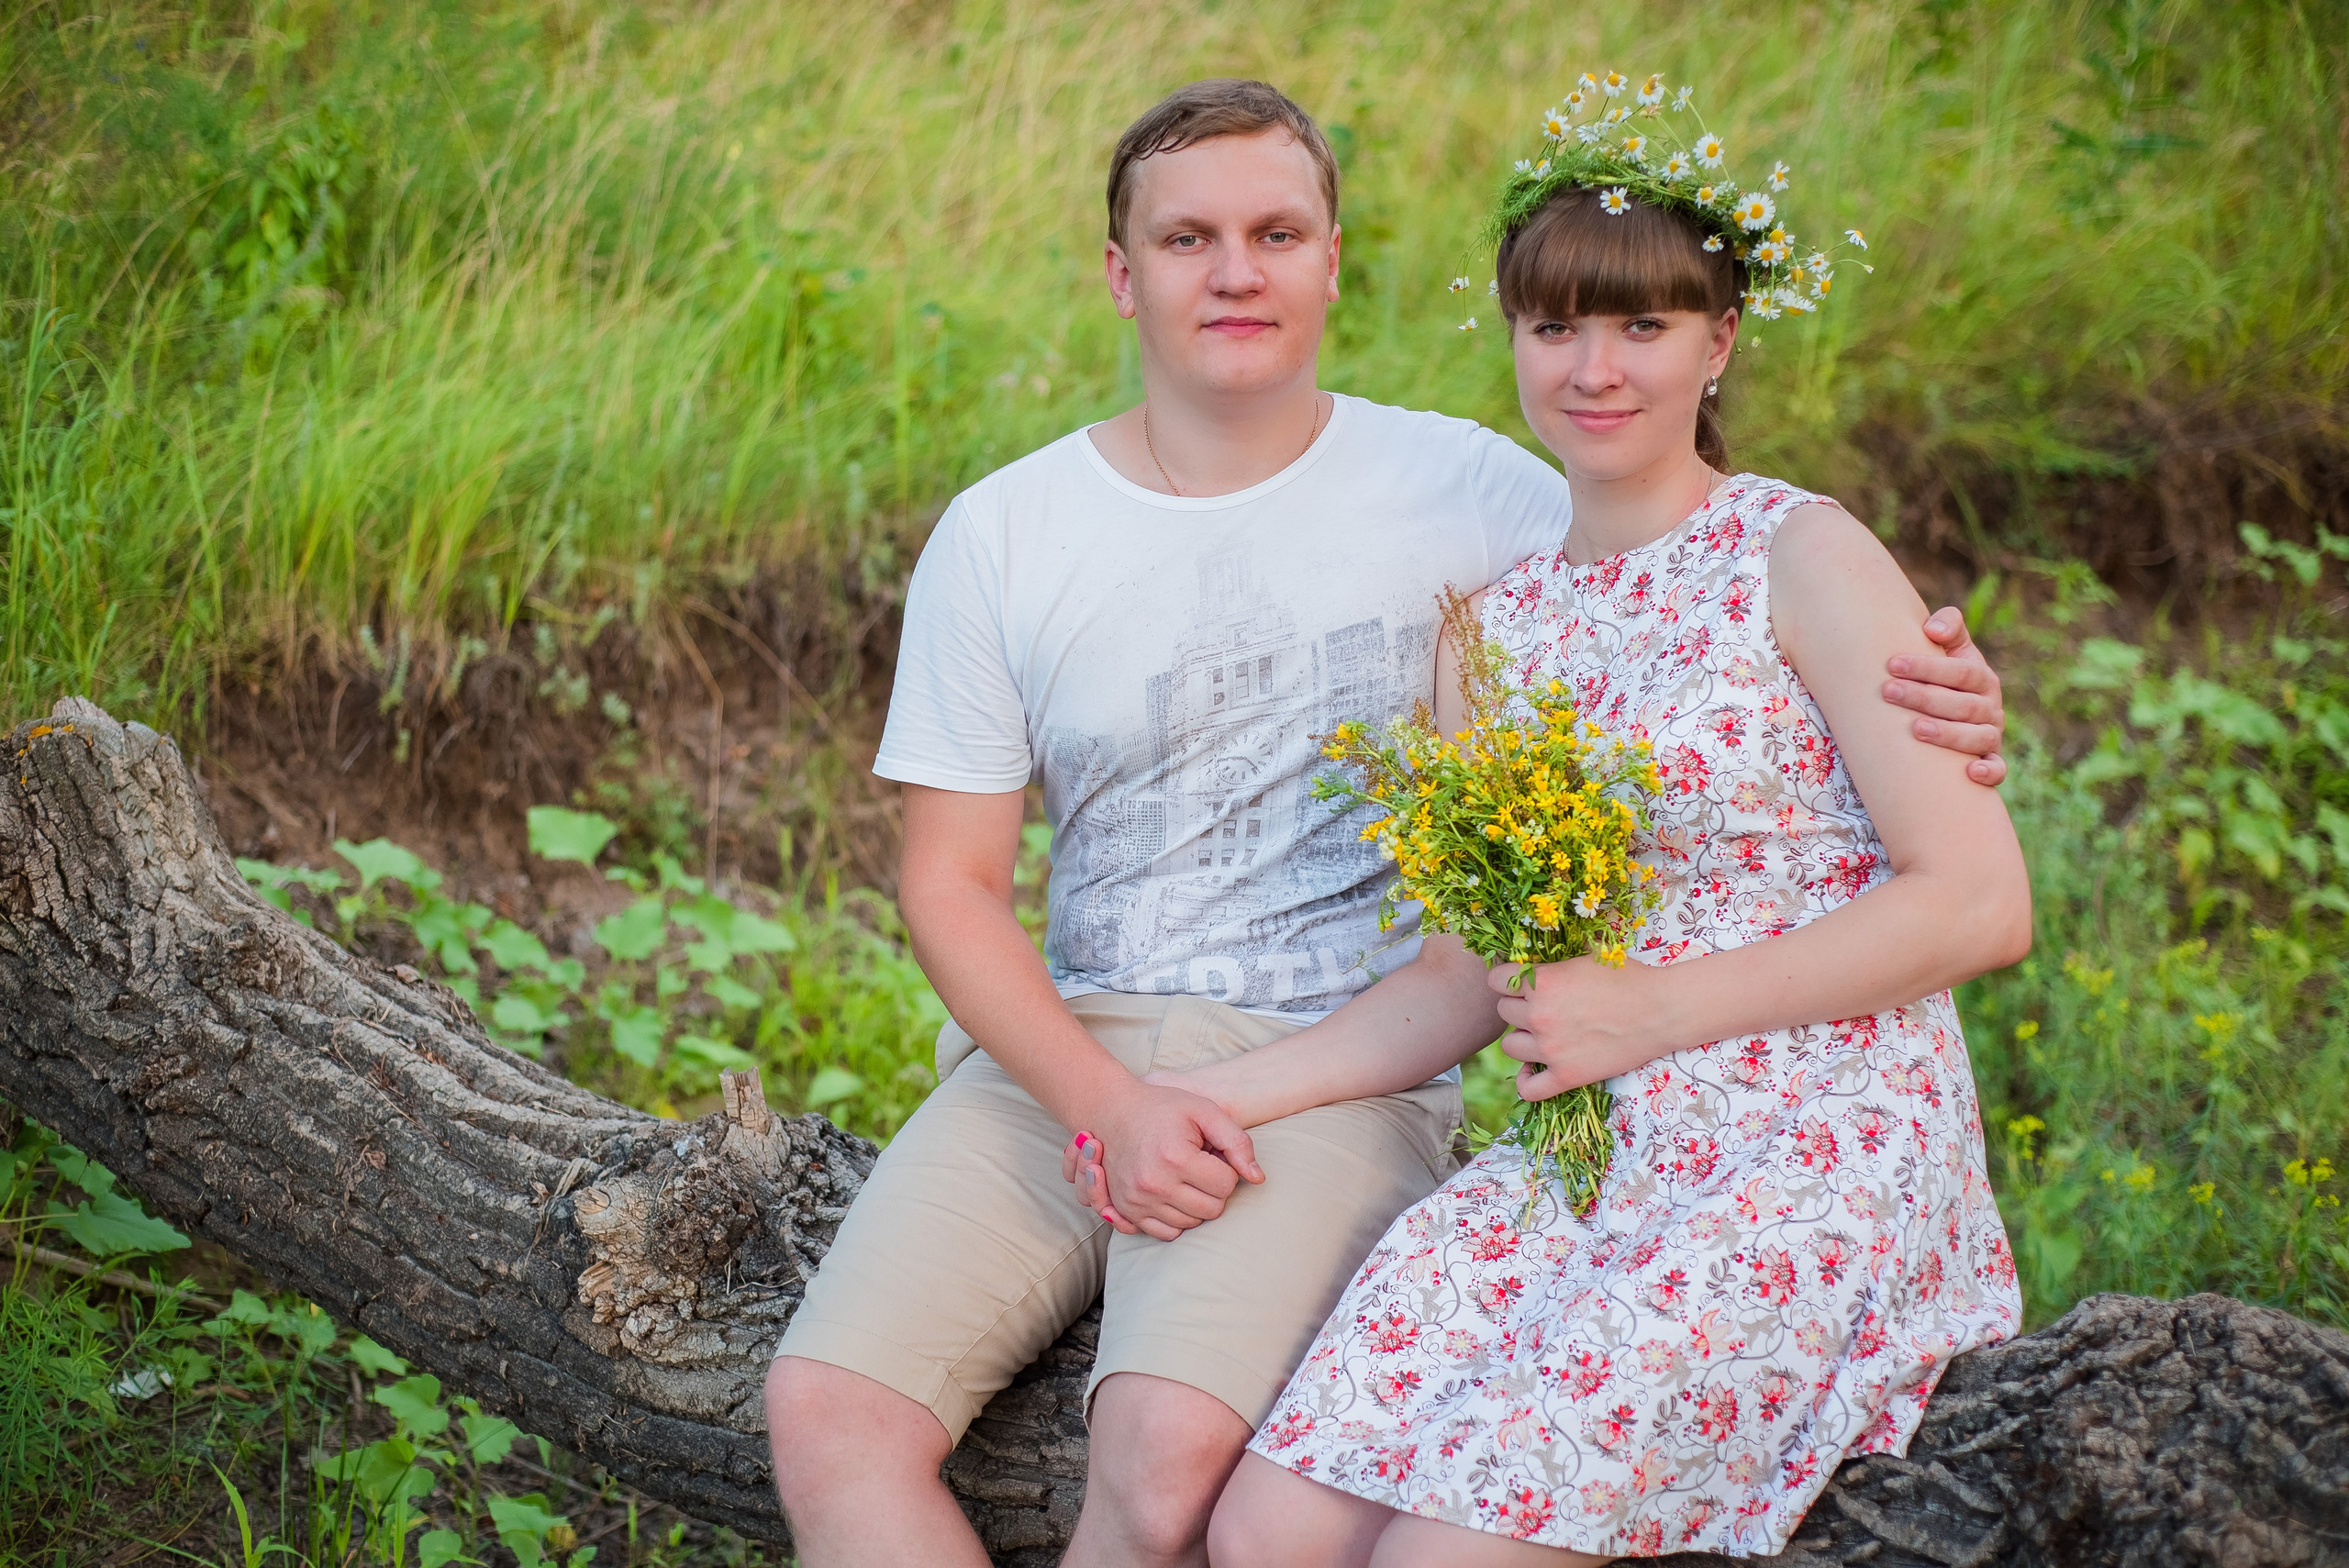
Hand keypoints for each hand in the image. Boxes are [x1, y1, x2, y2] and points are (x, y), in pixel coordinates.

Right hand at [1061, 1083, 1263, 1241]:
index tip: (1211, 1152)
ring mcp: (1138, 1200)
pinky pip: (1167, 1233)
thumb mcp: (1204, 1111)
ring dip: (1196, 1203)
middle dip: (1214, 1188)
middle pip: (1213, 1209)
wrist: (1112, 1111)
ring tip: (1183, 1174)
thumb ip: (1237, 1142)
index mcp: (1175, 1157)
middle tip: (1199, 1164)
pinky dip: (1177, 1217)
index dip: (1226, 1168)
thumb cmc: (1163, 1108)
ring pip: (1192, 1223)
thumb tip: (1257, 1178)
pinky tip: (1173, 1193)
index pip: (1226, 1185)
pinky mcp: (1127, 1211)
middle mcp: (1154, 1183)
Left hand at [1488, 957, 1667, 1100]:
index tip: (1520, 983)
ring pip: (1509, 1046)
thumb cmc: (1628, 977)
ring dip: (1522, 1038)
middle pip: (1503, 1012)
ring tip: (1542, 1033)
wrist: (1661, 1011)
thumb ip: (1556, 958)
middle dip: (1518, 1007)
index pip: (1497, 981)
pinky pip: (1528, 1088)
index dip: (1507, 980)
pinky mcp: (1567, 1076)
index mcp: (1543, 982)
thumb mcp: (1588, 955)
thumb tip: (1536, 948)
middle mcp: (1540, 1015)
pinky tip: (1533, 1070)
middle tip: (1542, 1006)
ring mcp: (1551, 1049)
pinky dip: (1526, 1081)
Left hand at [1883, 606, 2006, 786]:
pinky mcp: (1990, 761)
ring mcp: (1991, 735)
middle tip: (1888, 692)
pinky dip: (1989, 772)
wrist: (1949, 712)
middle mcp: (1990, 706)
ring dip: (1948, 734)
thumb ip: (1947, 628)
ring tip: (1915, 729)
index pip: (1960, 671)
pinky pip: (1998, 770)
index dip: (1928, 667)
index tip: (1892, 664)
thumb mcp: (1949, 650)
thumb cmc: (1940, 678)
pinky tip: (1970, 772)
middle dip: (1925, 697)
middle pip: (1963, 704)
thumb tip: (1933, 629)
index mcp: (1981, 678)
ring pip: (1978, 737)